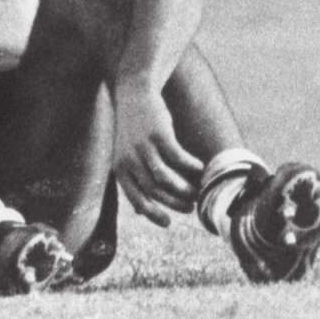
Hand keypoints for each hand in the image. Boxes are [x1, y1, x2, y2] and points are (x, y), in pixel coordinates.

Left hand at [112, 88, 203, 227]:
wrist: (133, 95)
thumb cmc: (132, 130)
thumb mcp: (126, 155)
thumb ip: (132, 181)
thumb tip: (139, 211)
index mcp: (120, 168)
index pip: (136, 198)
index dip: (152, 213)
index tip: (168, 223)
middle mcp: (129, 159)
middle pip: (155, 191)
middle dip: (175, 204)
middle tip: (190, 207)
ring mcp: (143, 147)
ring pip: (166, 179)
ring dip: (184, 189)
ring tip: (196, 192)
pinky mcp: (158, 134)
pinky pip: (178, 158)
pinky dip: (191, 167)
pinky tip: (200, 168)